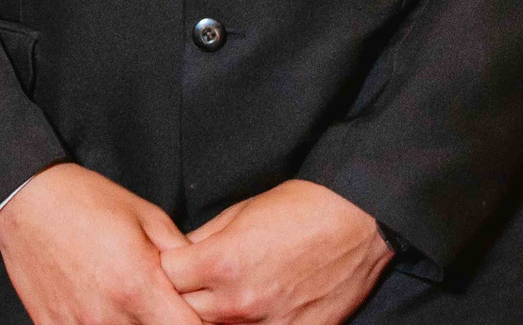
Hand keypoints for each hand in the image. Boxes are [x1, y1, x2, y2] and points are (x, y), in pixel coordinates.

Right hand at [0, 163, 201, 324]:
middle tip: (156, 299)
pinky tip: (96, 302)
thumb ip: (183, 255)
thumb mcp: (148, 216)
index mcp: (138, 286)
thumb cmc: (87, 200)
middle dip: (163, 322)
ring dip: (131, 324)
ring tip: (124, 295)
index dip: (197, 323)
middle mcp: (109, 315)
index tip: (194, 313)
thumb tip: (205, 283)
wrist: (26, 199)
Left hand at [160, 180, 387, 323]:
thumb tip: (177, 255)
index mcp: (221, 262)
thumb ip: (202, 240)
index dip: (168, 268)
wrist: (356, 221)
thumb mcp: (239, 212)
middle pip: (185, 311)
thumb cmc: (299, 208)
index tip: (176, 262)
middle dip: (184, 295)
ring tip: (228, 293)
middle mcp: (240, 300)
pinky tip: (254, 309)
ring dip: (214, 314)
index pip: (166, 277)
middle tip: (196, 281)